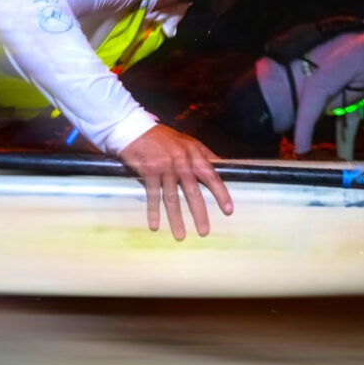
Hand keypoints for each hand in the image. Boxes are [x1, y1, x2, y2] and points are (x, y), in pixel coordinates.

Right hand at [118, 125, 233, 239]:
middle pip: (193, 191)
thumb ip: (203, 155)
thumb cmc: (162, 138)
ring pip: (172, 197)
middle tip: (204, 231)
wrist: (135, 129)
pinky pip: (153, 195)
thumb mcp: (187, 142)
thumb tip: (220, 166)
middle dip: (199, 213)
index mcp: (194, 153)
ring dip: (176, 218)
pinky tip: (155, 225)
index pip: (212, 175)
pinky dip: (153, 211)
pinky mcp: (149, 171)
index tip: (228, 210)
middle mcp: (182, 161)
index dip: (221, 193)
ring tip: (181, 235)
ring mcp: (165, 166)